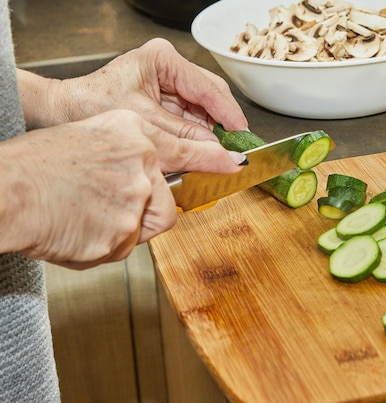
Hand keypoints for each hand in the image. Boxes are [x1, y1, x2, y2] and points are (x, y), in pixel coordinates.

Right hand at [0, 110, 242, 269]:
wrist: (8, 190)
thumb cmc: (36, 167)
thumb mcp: (89, 138)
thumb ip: (127, 153)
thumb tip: (148, 175)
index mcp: (132, 132)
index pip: (186, 149)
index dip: (213, 162)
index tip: (235, 167)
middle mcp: (141, 161)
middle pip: (167, 201)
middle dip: (146, 211)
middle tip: (107, 207)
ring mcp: (136, 197)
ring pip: (149, 224)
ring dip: (125, 228)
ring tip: (88, 216)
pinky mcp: (125, 231)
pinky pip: (125, 246)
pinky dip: (103, 245)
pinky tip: (79, 228)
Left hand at [19, 38, 247, 138]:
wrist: (63, 111)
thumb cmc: (91, 106)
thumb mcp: (145, 123)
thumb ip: (185, 136)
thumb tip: (219, 152)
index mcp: (163, 60)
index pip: (207, 87)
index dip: (228, 113)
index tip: (241, 134)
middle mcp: (169, 67)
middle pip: (211, 94)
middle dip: (222, 122)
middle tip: (234, 147)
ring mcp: (169, 81)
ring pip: (205, 107)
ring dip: (211, 130)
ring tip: (218, 151)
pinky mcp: (166, 97)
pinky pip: (192, 116)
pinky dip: (198, 132)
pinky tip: (202, 147)